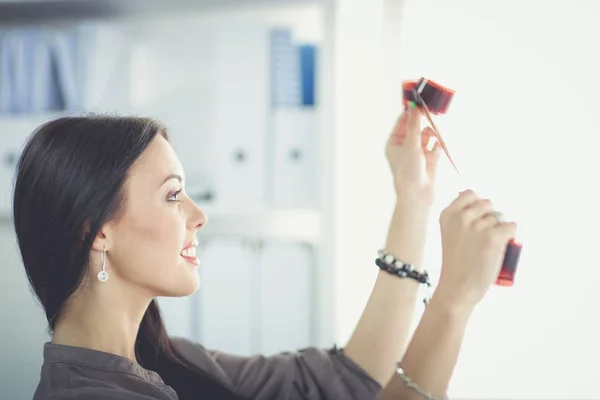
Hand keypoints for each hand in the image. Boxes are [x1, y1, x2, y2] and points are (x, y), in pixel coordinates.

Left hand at [386, 106, 440, 201]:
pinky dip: (439, 144)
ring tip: (437, 133)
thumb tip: (413, 107)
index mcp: (394, 143)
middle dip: (425, 121)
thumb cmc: (408, 172)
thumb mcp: (411, 146)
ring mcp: (418, 153)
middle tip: (434, 113)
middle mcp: (406, 146)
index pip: (403, 121)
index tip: (421, 101)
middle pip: (417, 127)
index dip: (412, 111)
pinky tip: (439, 146)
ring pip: (428, 135)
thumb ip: (414, 125)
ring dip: (434, 133)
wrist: (418, 196)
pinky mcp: (430, 159)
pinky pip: (436, 146)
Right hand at [435, 190, 516, 309]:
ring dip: (499, 229)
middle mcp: (461, 217)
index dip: (477, 205)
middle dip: (490, 217)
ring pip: (500, 217)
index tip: (476, 220)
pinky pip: (511, 227)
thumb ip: (460, 218)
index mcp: (447, 215)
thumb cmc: (455, 264)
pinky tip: (500, 247)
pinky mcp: (493, 238)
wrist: (456, 289)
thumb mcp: (449, 235)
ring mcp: (477, 227)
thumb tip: (481, 203)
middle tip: (484, 237)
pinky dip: (510, 236)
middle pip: (487, 204)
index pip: (470, 194)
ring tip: (487, 247)